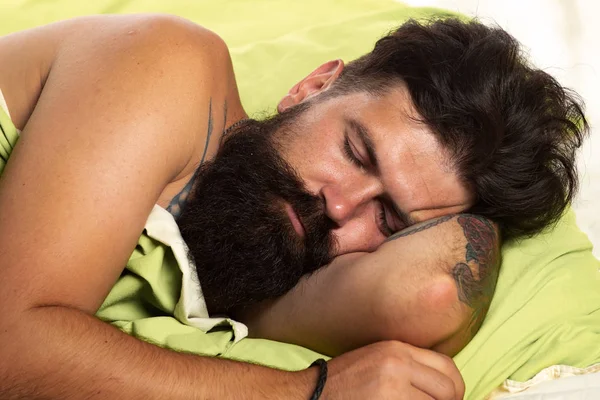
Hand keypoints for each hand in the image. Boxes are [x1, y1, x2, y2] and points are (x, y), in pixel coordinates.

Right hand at [320, 341, 464, 399]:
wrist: (311, 395)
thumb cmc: (343, 384)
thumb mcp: (377, 361)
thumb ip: (408, 366)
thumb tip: (445, 387)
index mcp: (396, 349)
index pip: (447, 367)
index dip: (455, 388)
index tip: (449, 399)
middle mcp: (397, 364)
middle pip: (449, 389)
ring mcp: (393, 388)